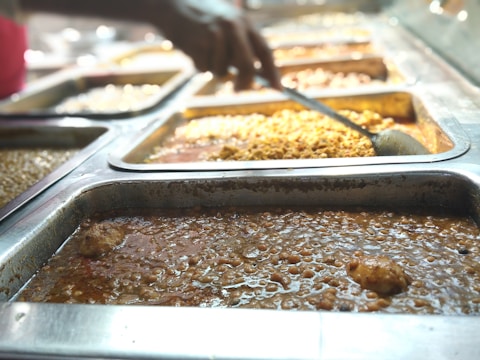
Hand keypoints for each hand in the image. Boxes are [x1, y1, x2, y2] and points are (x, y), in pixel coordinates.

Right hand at [158, 0, 280, 90]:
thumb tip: (257, 77)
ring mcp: (215, 34)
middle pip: (247, 66)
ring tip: (205, 52)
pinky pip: (204, 69)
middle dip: (244, 83)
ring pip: (222, 71)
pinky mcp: (198, 43)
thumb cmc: (203, 20)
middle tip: (238, 90)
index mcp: (245, 22)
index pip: (265, 51)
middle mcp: (233, 27)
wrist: (172, 5)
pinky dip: (199, 66)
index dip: (273, 72)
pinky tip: (194, 50)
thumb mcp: (228, 25)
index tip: (278, 89)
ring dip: (214, 69)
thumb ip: (242, 47)